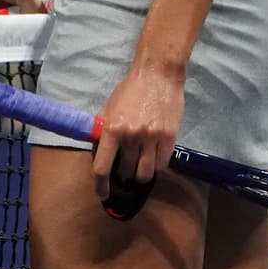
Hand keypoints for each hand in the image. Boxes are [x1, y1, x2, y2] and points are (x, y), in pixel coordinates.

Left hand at [92, 62, 183, 198]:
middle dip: (123, 172)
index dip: (101, 185)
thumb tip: (97, 154)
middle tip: (125, 167)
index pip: (102, 167)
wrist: (157, 74)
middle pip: (125, 171)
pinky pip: (162, 165)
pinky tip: (153, 156)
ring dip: (140, 173)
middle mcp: (130, 136)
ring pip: (145, 173)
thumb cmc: (130, 90)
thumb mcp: (109, 108)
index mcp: (111, 129)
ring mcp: (151, 138)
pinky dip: (156, 165)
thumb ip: (102, 131)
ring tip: (140, 164)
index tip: (102, 194)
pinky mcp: (169, 137)